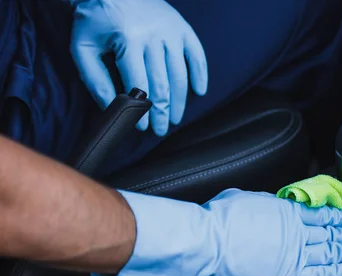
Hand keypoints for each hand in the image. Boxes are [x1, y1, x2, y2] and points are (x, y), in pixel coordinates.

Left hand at [70, 0, 207, 135]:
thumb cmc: (95, 20)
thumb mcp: (83, 47)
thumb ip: (94, 78)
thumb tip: (111, 107)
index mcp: (128, 39)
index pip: (139, 84)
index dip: (142, 109)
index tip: (142, 127)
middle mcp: (154, 35)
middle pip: (162, 83)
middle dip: (162, 112)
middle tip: (161, 130)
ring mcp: (172, 31)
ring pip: (180, 74)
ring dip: (180, 101)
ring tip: (176, 119)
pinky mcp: (182, 28)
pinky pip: (197, 55)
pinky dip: (200, 75)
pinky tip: (198, 92)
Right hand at [201, 190, 341, 275]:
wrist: (207, 241)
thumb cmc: (220, 218)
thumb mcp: (249, 199)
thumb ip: (268, 204)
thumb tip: (275, 205)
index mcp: (288, 212)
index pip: (326, 214)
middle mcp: (297, 232)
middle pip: (336, 232)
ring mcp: (295, 254)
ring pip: (334, 251)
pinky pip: (322, 274)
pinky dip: (341, 272)